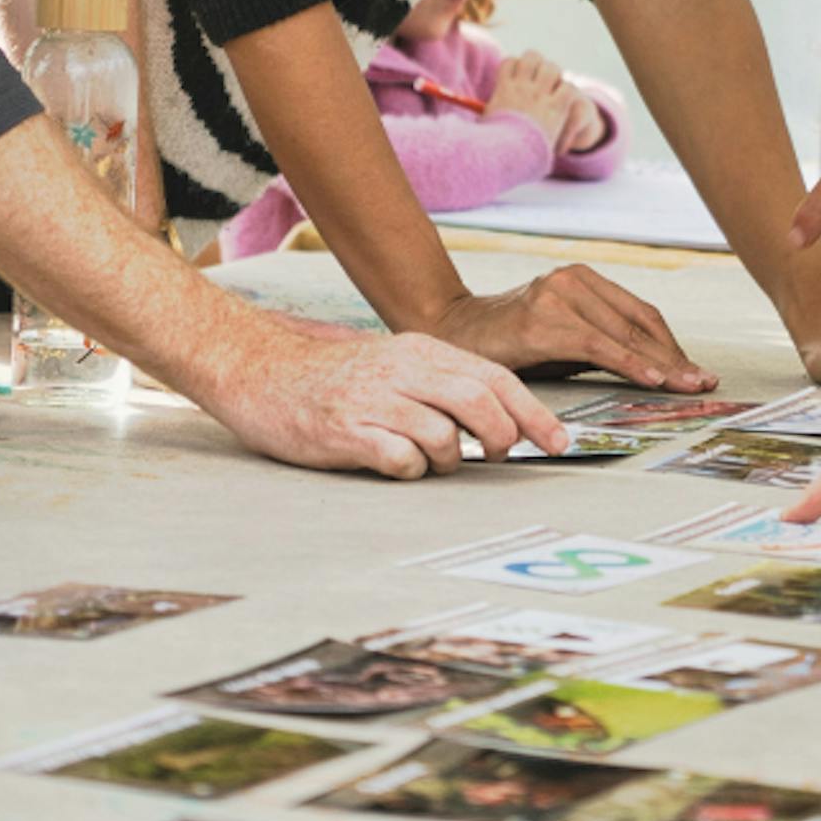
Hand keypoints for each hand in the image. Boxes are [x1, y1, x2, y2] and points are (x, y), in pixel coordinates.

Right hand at [203, 322, 567, 478]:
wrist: (260, 369)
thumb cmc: (334, 375)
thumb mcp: (395, 362)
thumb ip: (442, 382)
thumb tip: (501, 417)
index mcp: (422, 350)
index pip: (497, 378)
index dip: (535, 414)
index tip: (560, 443)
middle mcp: (403, 370)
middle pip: (482, 404)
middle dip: (505, 438)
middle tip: (499, 457)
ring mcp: (374, 401)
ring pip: (446, 436)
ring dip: (451, 459)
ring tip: (431, 458)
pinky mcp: (346, 432)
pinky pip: (401, 460)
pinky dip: (411, 470)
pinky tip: (395, 463)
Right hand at [425, 264, 715, 391]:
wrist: (452, 333)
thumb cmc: (512, 344)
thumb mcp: (564, 341)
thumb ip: (604, 347)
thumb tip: (657, 373)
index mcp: (583, 279)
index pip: (642, 315)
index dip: (672, 346)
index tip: (695, 373)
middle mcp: (573, 279)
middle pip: (639, 323)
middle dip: (674, 358)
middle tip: (702, 385)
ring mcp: (557, 294)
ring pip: (624, 333)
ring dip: (660, 364)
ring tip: (686, 387)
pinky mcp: (541, 318)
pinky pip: (597, 344)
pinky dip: (629, 363)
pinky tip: (651, 380)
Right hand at [487, 54, 580, 157]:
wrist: (510, 155)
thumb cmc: (494, 144)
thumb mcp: (484, 125)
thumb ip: (483, 115)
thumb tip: (471, 116)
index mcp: (503, 89)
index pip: (510, 61)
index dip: (516, 67)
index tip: (519, 79)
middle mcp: (522, 88)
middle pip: (532, 57)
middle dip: (537, 64)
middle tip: (540, 80)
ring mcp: (540, 96)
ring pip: (552, 68)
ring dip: (554, 76)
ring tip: (553, 90)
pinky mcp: (556, 108)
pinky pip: (568, 87)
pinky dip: (567, 92)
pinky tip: (563, 104)